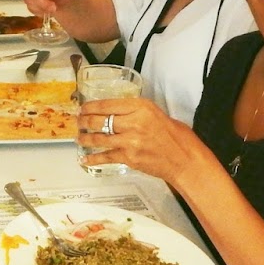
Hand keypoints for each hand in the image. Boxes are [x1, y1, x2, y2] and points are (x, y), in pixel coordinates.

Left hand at [75, 96, 201, 183]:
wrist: (184, 160)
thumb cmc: (176, 137)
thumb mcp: (156, 113)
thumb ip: (136, 112)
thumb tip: (116, 113)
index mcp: (141, 107)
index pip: (108, 104)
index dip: (91, 106)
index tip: (84, 108)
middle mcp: (133, 122)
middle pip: (99, 120)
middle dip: (84, 121)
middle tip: (79, 121)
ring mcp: (129, 141)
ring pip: (99, 138)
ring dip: (86, 138)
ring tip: (80, 137)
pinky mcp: (128, 158)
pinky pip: (105, 156)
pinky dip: (93, 158)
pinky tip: (85, 158)